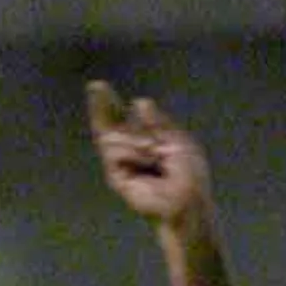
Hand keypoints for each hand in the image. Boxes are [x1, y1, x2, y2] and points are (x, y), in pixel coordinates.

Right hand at [87, 81, 210, 224]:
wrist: (186, 199)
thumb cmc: (189, 174)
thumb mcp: (177, 140)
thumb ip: (158, 122)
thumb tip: (140, 101)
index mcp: (145, 142)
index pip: (121, 120)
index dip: (109, 104)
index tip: (97, 86)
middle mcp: (130, 152)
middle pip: (107, 125)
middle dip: (101, 105)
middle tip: (96, 85)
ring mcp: (121, 164)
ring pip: (112, 137)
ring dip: (136, 141)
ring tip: (155, 154)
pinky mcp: (116, 176)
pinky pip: (115, 151)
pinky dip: (132, 152)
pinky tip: (147, 161)